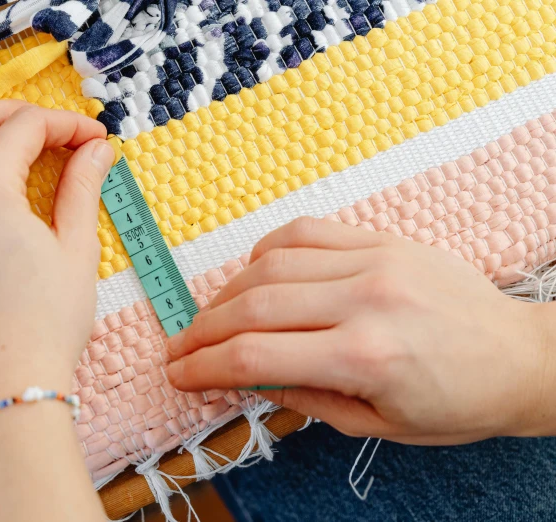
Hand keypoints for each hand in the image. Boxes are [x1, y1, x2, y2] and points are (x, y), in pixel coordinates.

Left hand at [0, 100, 114, 415]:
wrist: (2, 383)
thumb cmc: (46, 321)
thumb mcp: (76, 248)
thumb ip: (82, 188)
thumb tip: (98, 150)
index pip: (25, 128)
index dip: (67, 124)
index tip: (96, 138)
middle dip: (16, 114)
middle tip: (56, 130)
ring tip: (14, 151)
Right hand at [166, 217, 555, 444]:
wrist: (519, 357)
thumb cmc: (456, 401)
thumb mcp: (377, 426)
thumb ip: (305, 398)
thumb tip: (248, 378)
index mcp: (365, 358)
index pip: (255, 357)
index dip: (204, 366)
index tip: (179, 373)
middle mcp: (365, 300)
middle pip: (253, 306)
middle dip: (203, 330)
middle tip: (180, 347)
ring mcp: (374, 260)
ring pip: (271, 265)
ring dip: (228, 292)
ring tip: (211, 316)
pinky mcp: (383, 239)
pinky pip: (306, 232)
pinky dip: (267, 251)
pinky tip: (254, 272)